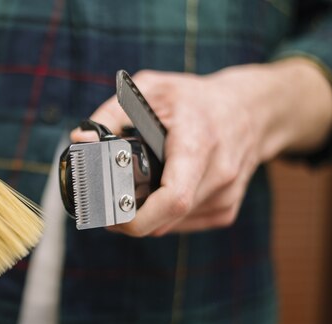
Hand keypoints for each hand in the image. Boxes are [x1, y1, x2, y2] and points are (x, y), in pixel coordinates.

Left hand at [71, 60, 331, 236]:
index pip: (174, 197)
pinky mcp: (227, 209)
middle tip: (104, 208)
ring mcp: (226, 195)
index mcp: (199, 143)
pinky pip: (184, 225)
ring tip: (129, 196)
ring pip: (173, 225)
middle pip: (167, 217)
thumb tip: (80, 140)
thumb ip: (111, 114)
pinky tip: (158, 196)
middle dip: (130, 219)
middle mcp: (219, 173)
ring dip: (147, 219)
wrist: (252, 109)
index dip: (138, 217)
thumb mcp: (151, 89)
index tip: (110, 215)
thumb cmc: (195, 98)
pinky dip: (164, 218)